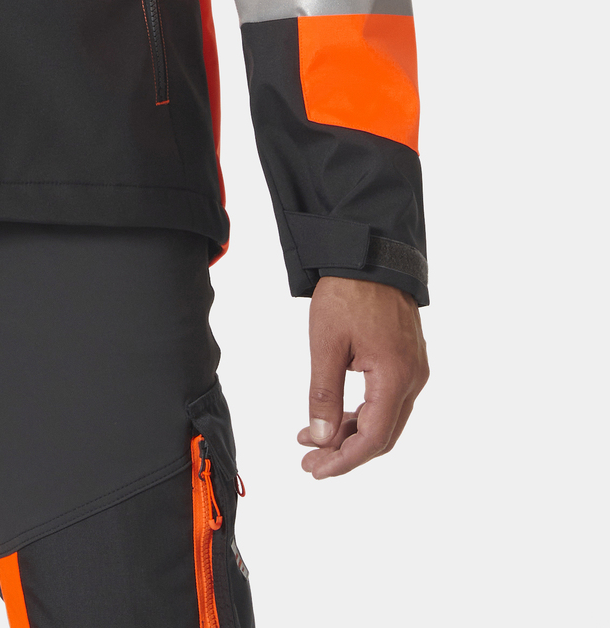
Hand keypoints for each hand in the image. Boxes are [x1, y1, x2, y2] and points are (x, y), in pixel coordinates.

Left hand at [298, 276, 427, 478]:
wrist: (370, 253)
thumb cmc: (348, 293)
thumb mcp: (327, 344)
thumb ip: (324, 395)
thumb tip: (322, 439)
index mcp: (395, 378)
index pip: (373, 438)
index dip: (344, 461)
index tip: (316, 470)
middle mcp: (412, 379)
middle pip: (383, 435)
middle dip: (346, 453)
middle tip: (310, 463)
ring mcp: (414, 370)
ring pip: (386, 418)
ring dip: (352, 433)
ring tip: (313, 439)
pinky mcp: (408, 360)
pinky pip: (388, 399)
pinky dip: (362, 412)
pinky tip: (335, 415)